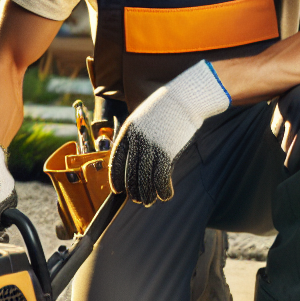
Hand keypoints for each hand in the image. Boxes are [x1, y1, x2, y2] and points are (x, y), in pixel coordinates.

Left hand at [109, 60, 229, 204]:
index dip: (116, 177)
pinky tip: (165, 195)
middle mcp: (136, 140)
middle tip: (137, 200)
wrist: (183, 99)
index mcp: (127, 132)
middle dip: (133, 190)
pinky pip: (161, 176)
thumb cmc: (163, 110)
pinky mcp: (167, 151)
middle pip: (130, 172)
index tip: (117, 190)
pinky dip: (163, 189)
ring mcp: (151, 146)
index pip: (116, 160)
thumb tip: (136, 160)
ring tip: (149, 201)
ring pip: (145, 177)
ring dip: (147, 193)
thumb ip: (137, 139)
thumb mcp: (142, 120)